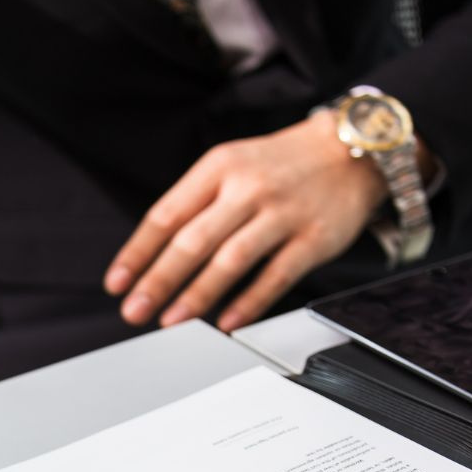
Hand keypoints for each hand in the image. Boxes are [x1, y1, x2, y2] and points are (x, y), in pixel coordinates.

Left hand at [105, 112, 398, 332]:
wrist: (354, 148)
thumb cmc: (282, 164)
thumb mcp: (232, 164)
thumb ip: (197, 203)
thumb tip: (153, 256)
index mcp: (219, 167)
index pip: (167, 214)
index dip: (138, 253)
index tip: (117, 284)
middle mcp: (248, 187)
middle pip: (192, 240)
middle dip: (158, 280)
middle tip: (134, 311)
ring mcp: (283, 213)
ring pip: (231, 260)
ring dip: (197, 295)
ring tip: (171, 321)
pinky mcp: (314, 238)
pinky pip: (276, 276)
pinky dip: (249, 303)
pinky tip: (227, 323)